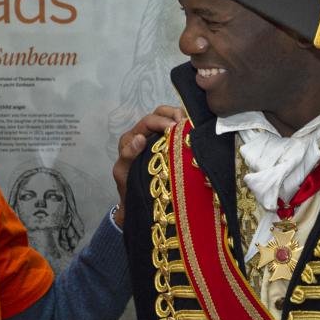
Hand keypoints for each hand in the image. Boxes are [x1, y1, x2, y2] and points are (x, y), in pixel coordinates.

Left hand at [112, 104, 183, 227]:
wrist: (138, 206)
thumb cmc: (129, 189)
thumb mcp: (124, 174)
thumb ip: (128, 156)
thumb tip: (139, 139)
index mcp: (132, 138)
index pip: (149, 120)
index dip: (162, 121)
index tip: (175, 127)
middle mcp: (145, 135)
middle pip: (161, 113)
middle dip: (175, 114)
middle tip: (186, 124)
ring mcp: (158, 141)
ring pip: (172, 119)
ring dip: (183, 120)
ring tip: (192, 128)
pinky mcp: (170, 148)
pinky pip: (179, 133)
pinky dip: (188, 130)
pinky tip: (195, 136)